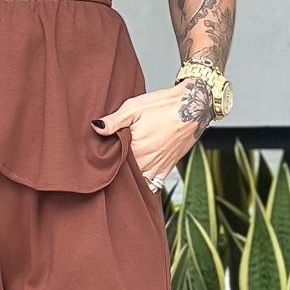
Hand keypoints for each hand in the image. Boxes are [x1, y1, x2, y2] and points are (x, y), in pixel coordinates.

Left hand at [92, 83, 211, 186]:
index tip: (98, 158)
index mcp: (135, 148)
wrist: (193, 106)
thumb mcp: (134, 107)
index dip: (105, 162)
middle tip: (107, 167)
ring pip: (139, 182)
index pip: (113, 164)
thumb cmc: (163, 105)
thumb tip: (95, 128)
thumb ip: (114, 121)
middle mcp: (147, 161)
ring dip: (130, 180)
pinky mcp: (168, 166)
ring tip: (121, 174)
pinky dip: (146, 185)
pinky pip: (154, 184)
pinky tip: (139, 180)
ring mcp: (158, 166)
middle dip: (116, 173)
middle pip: (125, 175)